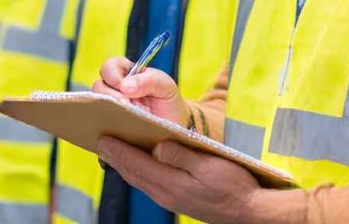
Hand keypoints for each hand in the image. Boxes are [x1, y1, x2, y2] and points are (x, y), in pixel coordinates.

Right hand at [92, 56, 189, 125]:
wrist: (176, 127)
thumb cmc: (168, 101)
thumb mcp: (165, 86)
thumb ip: (149, 80)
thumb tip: (124, 86)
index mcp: (126, 75)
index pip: (109, 67)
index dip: (112, 74)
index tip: (123, 86)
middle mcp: (114, 90)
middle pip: (98, 87)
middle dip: (111, 96)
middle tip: (127, 106)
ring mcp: (110, 109)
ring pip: (96, 106)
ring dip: (109, 111)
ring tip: (126, 118)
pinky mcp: (109, 128)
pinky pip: (98, 127)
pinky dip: (104, 127)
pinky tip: (118, 131)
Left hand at [98, 137, 278, 223]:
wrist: (249, 210)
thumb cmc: (233, 184)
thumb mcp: (209, 164)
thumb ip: (181, 155)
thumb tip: (157, 147)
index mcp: (172, 183)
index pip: (137, 164)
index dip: (118, 150)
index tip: (102, 138)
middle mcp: (166, 194)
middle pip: (133, 174)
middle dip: (115, 158)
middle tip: (99, 142)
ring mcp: (171, 199)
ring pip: (140, 180)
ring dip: (124, 166)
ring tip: (112, 152)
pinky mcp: (177, 200)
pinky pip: (149, 184)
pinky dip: (138, 173)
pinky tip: (138, 166)